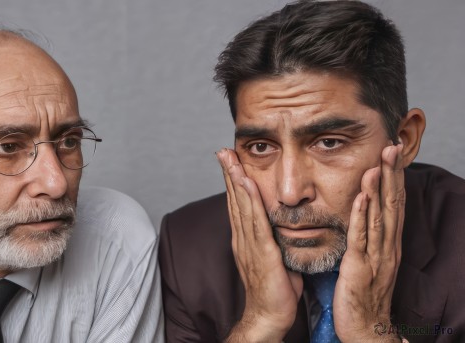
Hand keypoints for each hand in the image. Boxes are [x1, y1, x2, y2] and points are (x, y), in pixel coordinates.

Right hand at [217, 148, 302, 342]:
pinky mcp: (260, 251)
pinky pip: (254, 220)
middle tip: (223, 151)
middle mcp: (243, 238)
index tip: (231, 162)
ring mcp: (249, 244)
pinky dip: (248, 199)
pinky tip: (246, 182)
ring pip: (241, 205)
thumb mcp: (276, 259)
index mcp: (246, 239)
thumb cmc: (275, 291)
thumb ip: (276, 241)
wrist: (269, 316)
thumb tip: (286, 228)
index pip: (238, 205)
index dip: (234, 183)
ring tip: (229, 158)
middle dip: (229, 173)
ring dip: (234, 179)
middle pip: (234, 200)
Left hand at [333, 144, 404, 341]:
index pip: (393, 204)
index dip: (394, 178)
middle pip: (392, 205)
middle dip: (392, 175)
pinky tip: (361, 197)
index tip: (392, 152)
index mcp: (388, 243)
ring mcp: (375, 257)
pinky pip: (361, 238)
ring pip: (379, 217)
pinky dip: (361, 216)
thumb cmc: (364, 292)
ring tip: (378, 163)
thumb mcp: (371, 259)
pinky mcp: (359, 267)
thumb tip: (365, 211)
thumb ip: (369, 235)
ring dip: (379, 189)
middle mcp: (387, 246)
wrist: (366, 328)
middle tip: (392, 146)